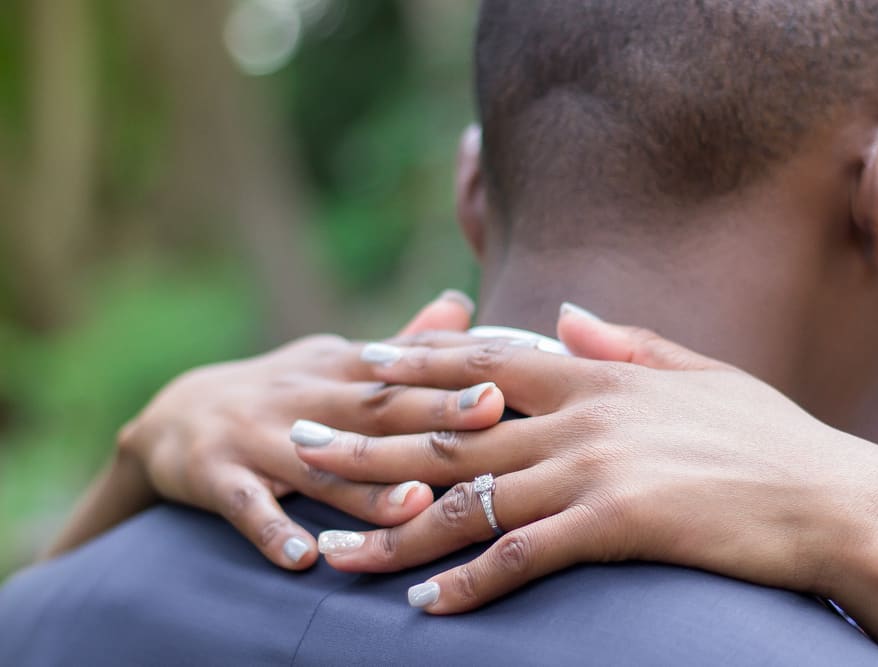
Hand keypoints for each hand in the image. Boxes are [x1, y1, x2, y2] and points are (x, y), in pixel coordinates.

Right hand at [114, 290, 505, 568]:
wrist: (172, 416)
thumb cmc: (280, 391)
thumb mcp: (333, 360)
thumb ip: (400, 343)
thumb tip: (463, 304)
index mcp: (339, 367)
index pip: (405, 368)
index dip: (457, 371)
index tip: (512, 374)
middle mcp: (304, 396)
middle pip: (375, 408)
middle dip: (433, 412)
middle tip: (490, 414)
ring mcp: (256, 435)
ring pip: (319, 463)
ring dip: (366, 486)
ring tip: (417, 503)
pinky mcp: (215, 475)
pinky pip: (245, 505)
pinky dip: (272, 529)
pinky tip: (304, 557)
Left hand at [296, 306, 877, 606]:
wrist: (833, 498)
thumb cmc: (768, 437)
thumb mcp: (697, 373)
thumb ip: (626, 344)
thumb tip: (572, 313)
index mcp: (597, 376)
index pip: (484, 364)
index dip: (414, 365)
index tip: (354, 367)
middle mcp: (582, 415)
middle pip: (451, 430)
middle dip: (367, 441)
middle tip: (298, 445)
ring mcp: (594, 469)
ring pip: (470, 499)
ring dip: (395, 527)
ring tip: (335, 547)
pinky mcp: (615, 524)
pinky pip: (523, 557)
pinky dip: (469, 582)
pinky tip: (424, 605)